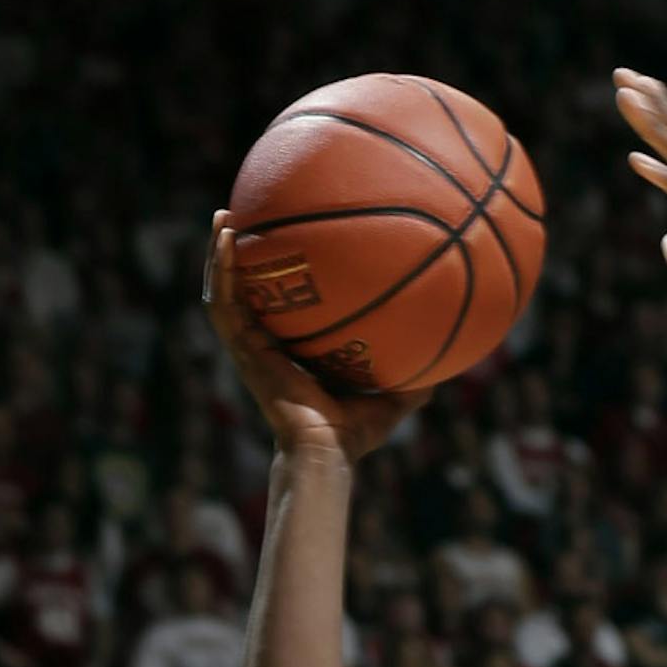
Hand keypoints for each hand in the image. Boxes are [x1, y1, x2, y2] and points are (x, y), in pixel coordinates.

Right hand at [205, 212, 429, 465]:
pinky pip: (224, 304)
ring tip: (223, 217)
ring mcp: (251, 347)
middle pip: (248, 291)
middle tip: (247, 217)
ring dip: (221, 254)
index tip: (287, 244)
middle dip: (244, 256)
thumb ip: (412, 384)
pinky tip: (227, 241)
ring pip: (226, 291)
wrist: (325, 450)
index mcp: (293, 353)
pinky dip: (222, 271)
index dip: (279, 279)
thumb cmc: (352, 434)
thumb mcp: (390, 400)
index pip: (282, 308)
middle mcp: (267, 346)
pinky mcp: (244, 350)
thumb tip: (445, 372)